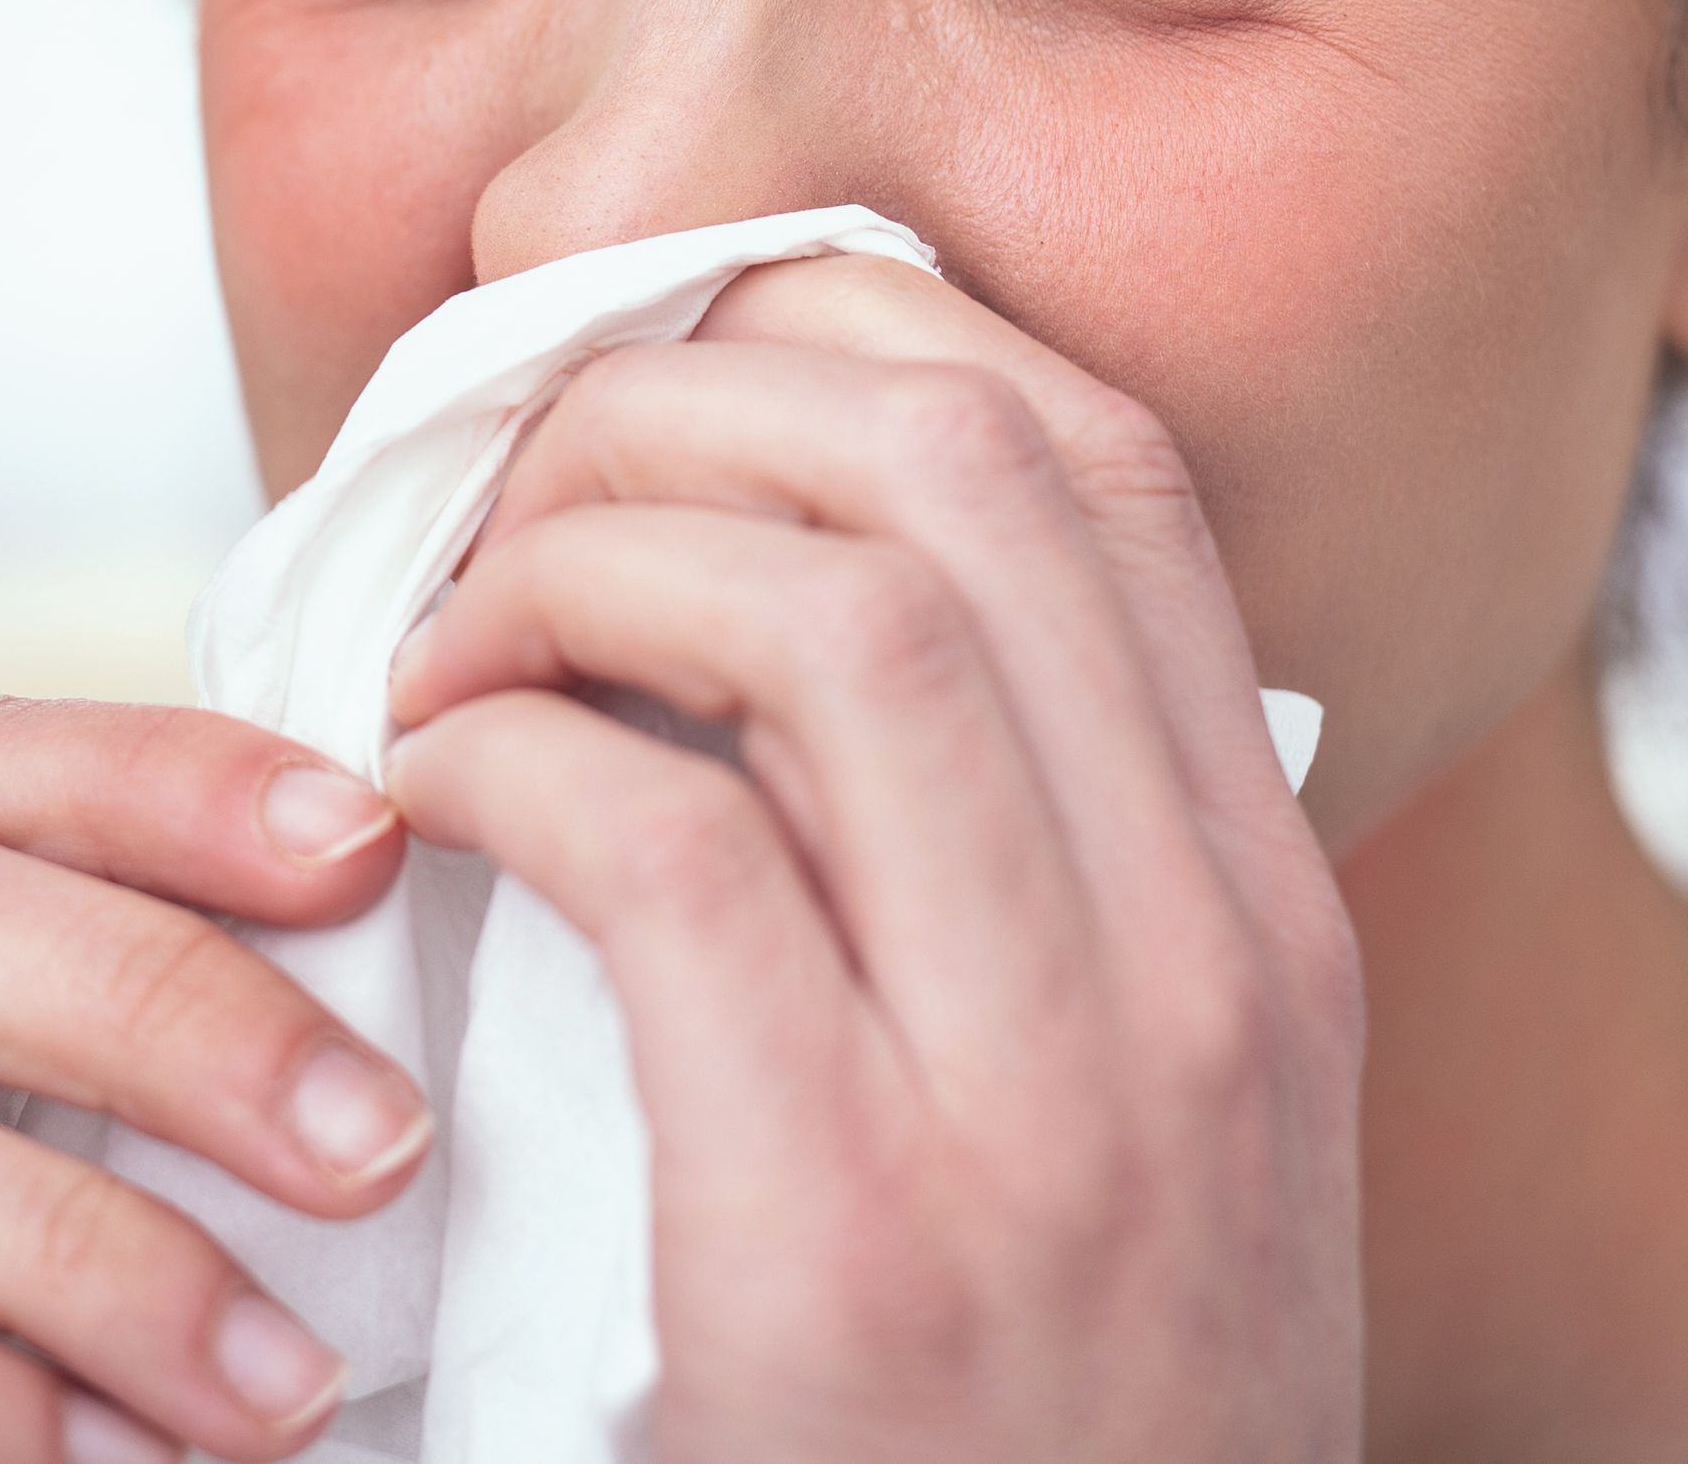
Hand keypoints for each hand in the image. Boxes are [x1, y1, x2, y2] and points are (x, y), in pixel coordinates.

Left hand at [384, 252, 1363, 1462]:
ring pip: (825, 613)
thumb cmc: (1027, 1428)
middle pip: (964, 472)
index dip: (865, 334)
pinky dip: (501, 756)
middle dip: (696, 399)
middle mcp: (1207, 977)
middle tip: (519, 487)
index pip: (1105, 469)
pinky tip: (421, 797)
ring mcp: (1052, 1112)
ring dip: (581, 559)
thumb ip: (1027, 885)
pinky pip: (657, 844)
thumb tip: (779, 601)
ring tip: (452, 647)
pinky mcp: (847, 1245)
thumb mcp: (1131, 1139)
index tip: (675, 371)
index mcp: (1265, 925)